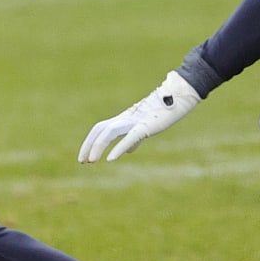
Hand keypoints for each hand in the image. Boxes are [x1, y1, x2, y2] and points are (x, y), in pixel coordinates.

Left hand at [79, 71, 201, 162]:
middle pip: (100, 129)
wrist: (177, 98)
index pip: (100, 128)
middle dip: (89, 144)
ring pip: (109, 132)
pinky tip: (111, 159)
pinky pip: (128, 137)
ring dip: (98, 146)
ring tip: (92, 161)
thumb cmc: (162, 112)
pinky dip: (118, 147)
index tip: (84, 157)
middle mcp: (125, 119)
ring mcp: (134, 121)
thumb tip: (129, 150)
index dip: (90, 141)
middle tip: (82, 161)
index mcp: (123, 119)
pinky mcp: (145, 126)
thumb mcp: (145, 128)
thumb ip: (135, 139)